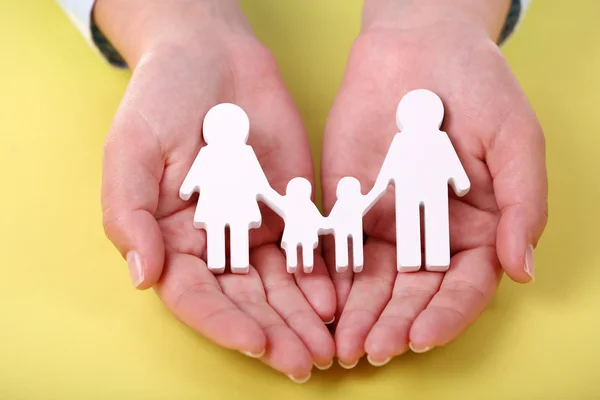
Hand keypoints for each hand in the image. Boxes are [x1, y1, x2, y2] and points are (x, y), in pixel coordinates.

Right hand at [98, 0, 334, 379]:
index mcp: (170, 239)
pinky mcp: (290, 209)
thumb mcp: (131, 150)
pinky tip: (335, 299)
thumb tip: (143, 276)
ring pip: (280, 285)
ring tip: (327, 344)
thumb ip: (130, 214)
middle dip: (273, 333)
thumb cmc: (160, 100)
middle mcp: (214, 244)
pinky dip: (321, 277)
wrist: (212, 57)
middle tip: (303, 361)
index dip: (224, 322)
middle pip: (244, 301)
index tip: (256, 343)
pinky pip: (307, 251)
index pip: (197, 296)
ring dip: (301, 318)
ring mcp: (255, 228)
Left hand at [322, 1, 547, 366]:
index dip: (445, 315)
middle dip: (393, 324)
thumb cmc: (480, 88)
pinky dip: (328, 275)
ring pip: (373, 280)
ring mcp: (386, 221)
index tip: (421, 338)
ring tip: (343, 342)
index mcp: (478, 228)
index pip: (463, 287)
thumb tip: (522, 271)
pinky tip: (319, 301)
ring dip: (358, 313)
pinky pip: (337, 246)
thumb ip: (524, 207)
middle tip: (371, 349)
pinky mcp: (348, 203)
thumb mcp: (516, 142)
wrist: (420, 46)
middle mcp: (430, 234)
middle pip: (412, 293)